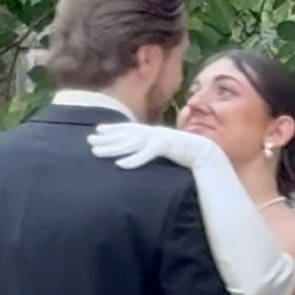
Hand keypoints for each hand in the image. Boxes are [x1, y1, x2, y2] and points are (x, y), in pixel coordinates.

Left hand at [88, 121, 210, 170]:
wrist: (205, 153)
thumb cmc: (186, 153)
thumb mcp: (166, 147)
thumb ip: (152, 147)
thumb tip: (141, 150)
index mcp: (152, 132)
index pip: (128, 129)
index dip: (112, 129)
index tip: (97, 129)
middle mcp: (152, 133)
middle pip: (124, 136)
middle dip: (105, 138)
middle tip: (88, 141)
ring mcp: (158, 138)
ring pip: (130, 144)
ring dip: (112, 149)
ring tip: (96, 153)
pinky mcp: (165, 147)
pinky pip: (146, 155)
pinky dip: (133, 160)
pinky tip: (120, 166)